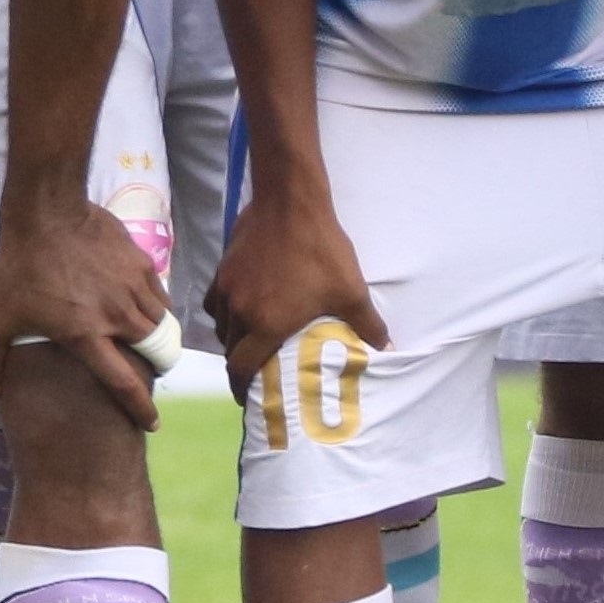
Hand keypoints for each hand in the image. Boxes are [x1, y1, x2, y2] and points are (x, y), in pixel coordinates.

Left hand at [0, 195, 176, 431]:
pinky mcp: (140, 262)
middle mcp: (117, 315)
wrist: (44, 211)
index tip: (151, 423)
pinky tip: (144, 306)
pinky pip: (159, 294)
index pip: (123, 382)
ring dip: (157, 336)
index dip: (140, 408)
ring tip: (148, 340)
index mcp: (85, 335)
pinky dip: (156, 307)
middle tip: (150, 370)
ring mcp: (132, 287)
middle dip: (157, 366)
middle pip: (154, 352)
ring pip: (161, 323)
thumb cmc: (19, 267)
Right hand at [204, 179, 382, 395]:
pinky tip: (240, 308)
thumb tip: (387, 349)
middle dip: (241, 365)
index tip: (250, 399)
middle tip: (258, 371)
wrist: (289, 203)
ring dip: (233, 340)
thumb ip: (367, 324)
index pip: (242, 369)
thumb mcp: (351, 290)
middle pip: (230, 351)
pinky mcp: (223, 270)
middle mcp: (240, 313)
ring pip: (221, 327)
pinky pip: (216, 303)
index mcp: (267, 325)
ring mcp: (228, 290)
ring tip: (250, 342)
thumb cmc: (320, 250)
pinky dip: (224, 314)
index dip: (243, 388)